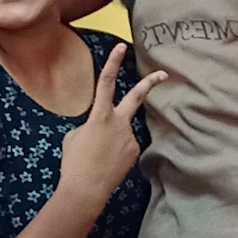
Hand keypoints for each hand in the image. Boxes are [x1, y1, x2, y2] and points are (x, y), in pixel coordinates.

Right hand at [60, 44, 166, 204]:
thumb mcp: (74, 137)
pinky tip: (108, 164)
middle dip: (150, 83)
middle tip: (163, 73)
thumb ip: (90, 125)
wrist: (85, 190)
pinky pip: (126, 146)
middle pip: (137, 96)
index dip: (113, 63)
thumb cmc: (74, 162)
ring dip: (113, 140)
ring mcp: (130, 137)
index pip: (107, 82)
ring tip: (99, 157)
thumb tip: (100, 128)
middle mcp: (119, 122)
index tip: (121, 47)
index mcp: (100, 115)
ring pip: (123, 131)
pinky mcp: (135, 152)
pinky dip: (117, 152)